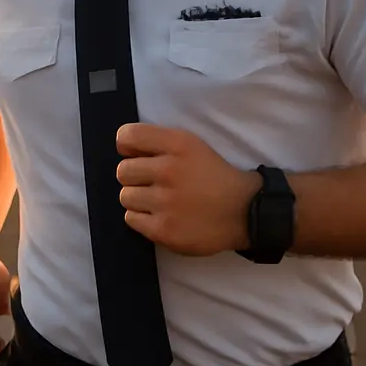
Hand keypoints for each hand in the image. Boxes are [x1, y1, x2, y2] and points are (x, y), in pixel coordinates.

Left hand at [116, 123, 260, 255]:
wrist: (242, 211)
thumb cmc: (213, 175)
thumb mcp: (191, 145)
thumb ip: (159, 142)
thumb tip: (123, 148)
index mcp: (177, 144)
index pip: (127, 136)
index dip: (127, 146)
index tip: (138, 155)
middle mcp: (168, 170)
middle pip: (122, 170)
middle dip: (134, 177)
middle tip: (152, 183)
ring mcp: (165, 202)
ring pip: (125, 196)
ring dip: (138, 199)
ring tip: (159, 202)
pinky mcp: (163, 230)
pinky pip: (131, 219)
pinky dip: (142, 218)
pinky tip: (160, 216)